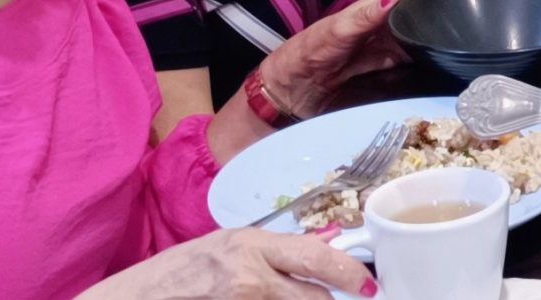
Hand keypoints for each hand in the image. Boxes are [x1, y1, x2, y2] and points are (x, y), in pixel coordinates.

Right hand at [81, 227, 372, 298]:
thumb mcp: (223, 248)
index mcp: (250, 245)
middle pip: (317, 298)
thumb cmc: (172, 275)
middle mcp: (250, 277)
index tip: (368, 286)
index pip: (318, 257)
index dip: (350, 273)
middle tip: (324, 296)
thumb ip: (269, 253)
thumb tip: (316, 255)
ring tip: (266, 297)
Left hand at [260, 0, 488, 117]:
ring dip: (462, 33)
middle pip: (436, 10)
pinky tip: (467, 64)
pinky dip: (447, 62)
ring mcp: (395, 51)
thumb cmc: (300, 59)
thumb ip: (360, 17)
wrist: (284, 98)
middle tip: (506, 2)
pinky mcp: (394, 75)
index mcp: (379, 8)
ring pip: (436, 36)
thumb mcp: (328, 35)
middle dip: (468, 2)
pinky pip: (426, 64)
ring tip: (498, 30)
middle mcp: (392, 27)